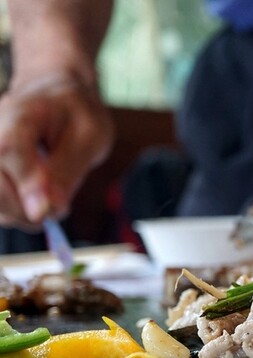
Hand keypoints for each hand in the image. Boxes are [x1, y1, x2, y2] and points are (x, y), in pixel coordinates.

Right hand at [0, 72, 113, 229]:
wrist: (54, 95)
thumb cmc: (75, 114)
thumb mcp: (89, 137)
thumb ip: (67, 171)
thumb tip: (47, 209)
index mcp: (19, 114)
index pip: (10, 149)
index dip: (28, 186)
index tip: (46, 213)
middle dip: (25, 210)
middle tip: (58, 211)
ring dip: (18, 213)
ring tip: (48, 202)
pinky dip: (11, 210)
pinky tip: (32, 201)